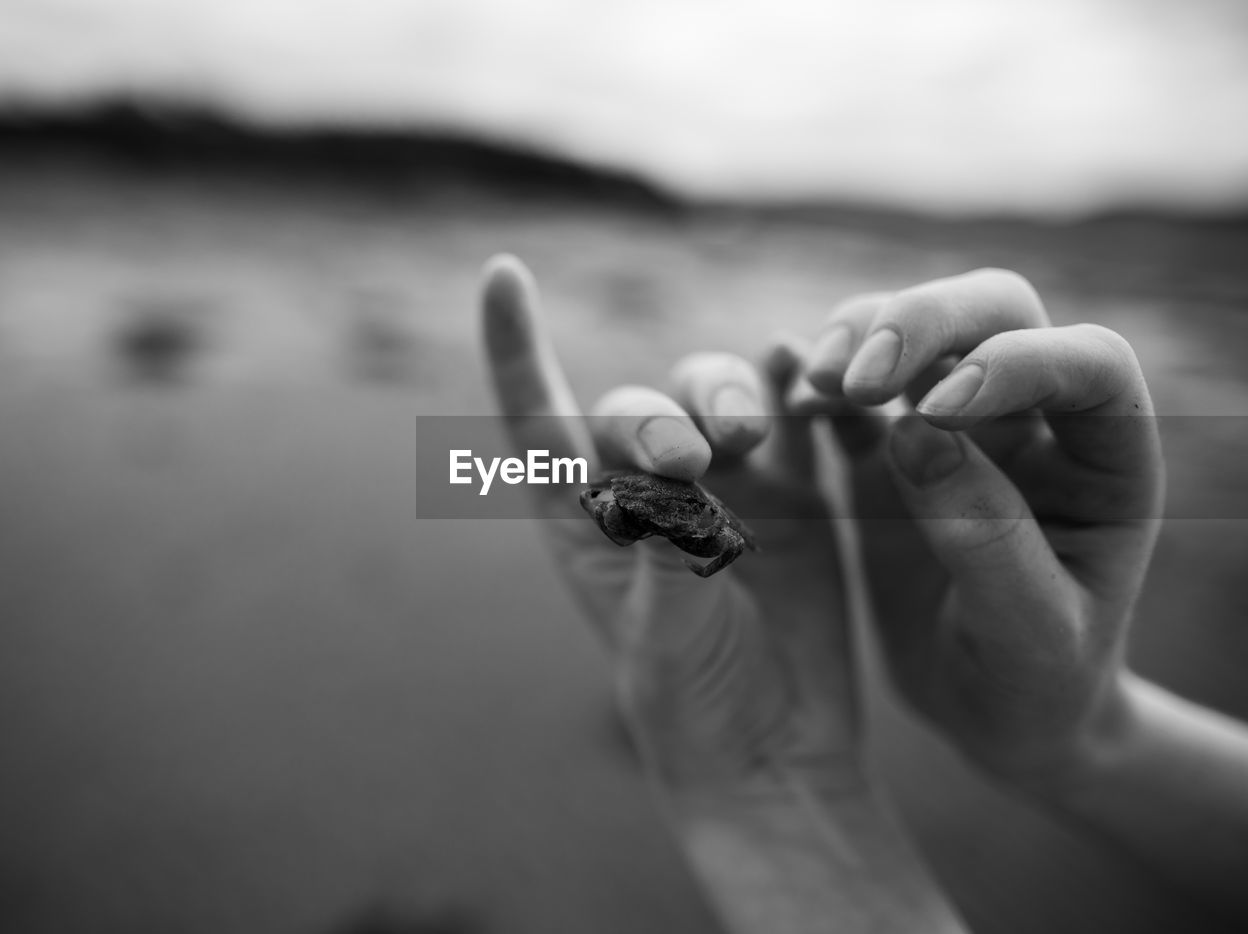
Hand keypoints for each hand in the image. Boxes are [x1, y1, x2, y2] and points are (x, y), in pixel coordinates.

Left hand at [481, 254, 854, 791]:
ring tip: (747, 435)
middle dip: (665, 416)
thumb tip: (670, 480)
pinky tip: (811, 373)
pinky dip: (803, 388)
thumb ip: (664, 552)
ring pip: (719, 394)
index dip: (516, 345)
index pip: (537, 419)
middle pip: (643, 405)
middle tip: (697, 461)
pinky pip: (800, 417)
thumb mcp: (665, 635)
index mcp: (587, 520)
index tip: (503, 273)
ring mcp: (731, 486)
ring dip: (729, 393)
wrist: (778, 754)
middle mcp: (653, 490)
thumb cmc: (694, 706)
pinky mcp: (800, 495)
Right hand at [794, 268, 1164, 783]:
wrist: (997, 717)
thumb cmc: (1035, 682)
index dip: (1019, 362)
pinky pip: (852, 390)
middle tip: (860, 376)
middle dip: (926, 322)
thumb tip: (916, 431)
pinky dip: (814, 381)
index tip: (945, 408)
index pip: (1088, 364)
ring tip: (814, 387)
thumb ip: (986, 536)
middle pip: (995, 310)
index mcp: (1106, 460)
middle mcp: (1037, 421)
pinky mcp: (887, 452)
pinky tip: (788, 402)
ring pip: (916, 329)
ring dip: (860, 334)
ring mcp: (957, 428)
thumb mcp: (1029, 633)